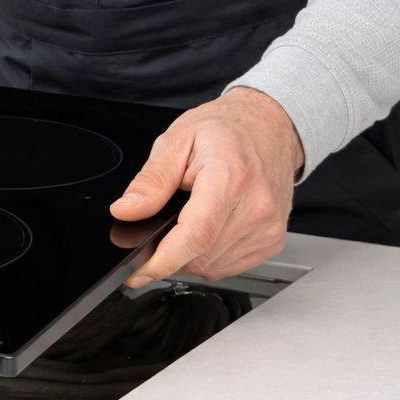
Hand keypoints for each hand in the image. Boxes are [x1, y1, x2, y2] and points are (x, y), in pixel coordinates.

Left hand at [110, 87, 303, 286]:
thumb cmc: (226, 130)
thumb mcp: (177, 141)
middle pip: (201, 255)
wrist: (269, 126)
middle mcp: (256, 207)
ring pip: (213, 266)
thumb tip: (127, 210)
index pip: (196, 235)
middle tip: (160, 227)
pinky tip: (207, 230)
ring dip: (190, 255)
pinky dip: (210, 256)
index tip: (138, 273)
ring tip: (187, 220)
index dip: (163, 261)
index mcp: (231, 177)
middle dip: (169, 252)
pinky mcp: (272, 241)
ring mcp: (268, 227)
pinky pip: (230, 265)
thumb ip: (151, 180)